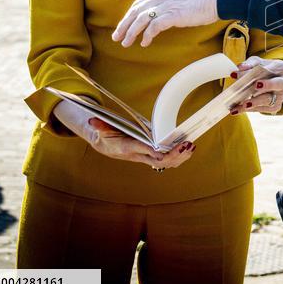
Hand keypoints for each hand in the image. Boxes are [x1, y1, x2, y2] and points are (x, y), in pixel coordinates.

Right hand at [53, 100, 194, 168]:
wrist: (106, 146)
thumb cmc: (107, 136)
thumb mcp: (102, 129)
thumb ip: (100, 125)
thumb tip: (92, 120)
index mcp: (128, 148)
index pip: (144, 151)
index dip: (156, 151)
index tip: (167, 148)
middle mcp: (139, 155)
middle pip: (159, 160)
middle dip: (174, 155)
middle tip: (187, 144)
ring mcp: (146, 157)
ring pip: (165, 163)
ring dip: (180, 157)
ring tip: (191, 146)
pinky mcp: (151, 156)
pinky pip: (167, 161)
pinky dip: (178, 157)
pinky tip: (188, 149)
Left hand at [113, 0, 220, 47]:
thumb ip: (173, 2)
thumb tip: (169, 14)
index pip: (139, 4)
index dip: (129, 16)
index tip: (123, 26)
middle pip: (135, 11)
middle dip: (124, 25)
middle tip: (117, 37)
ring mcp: (167, 5)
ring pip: (140, 19)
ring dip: (131, 32)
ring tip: (126, 43)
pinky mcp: (173, 14)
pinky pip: (154, 26)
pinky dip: (146, 35)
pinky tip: (144, 43)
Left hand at [229, 57, 282, 114]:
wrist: (272, 80)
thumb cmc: (265, 69)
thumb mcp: (257, 63)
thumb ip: (249, 64)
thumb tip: (240, 68)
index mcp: (282, 68)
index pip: (274, 70)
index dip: (266, 75)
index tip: (256, 83)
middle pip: (278, 84)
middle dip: (268, 86)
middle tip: (256, 87)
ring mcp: (281, 96)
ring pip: (269, 99)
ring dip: (255, 102)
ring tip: (243, 104)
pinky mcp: (275, 106)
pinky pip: (262, 109)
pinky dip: (250, 109)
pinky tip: (238, 109)